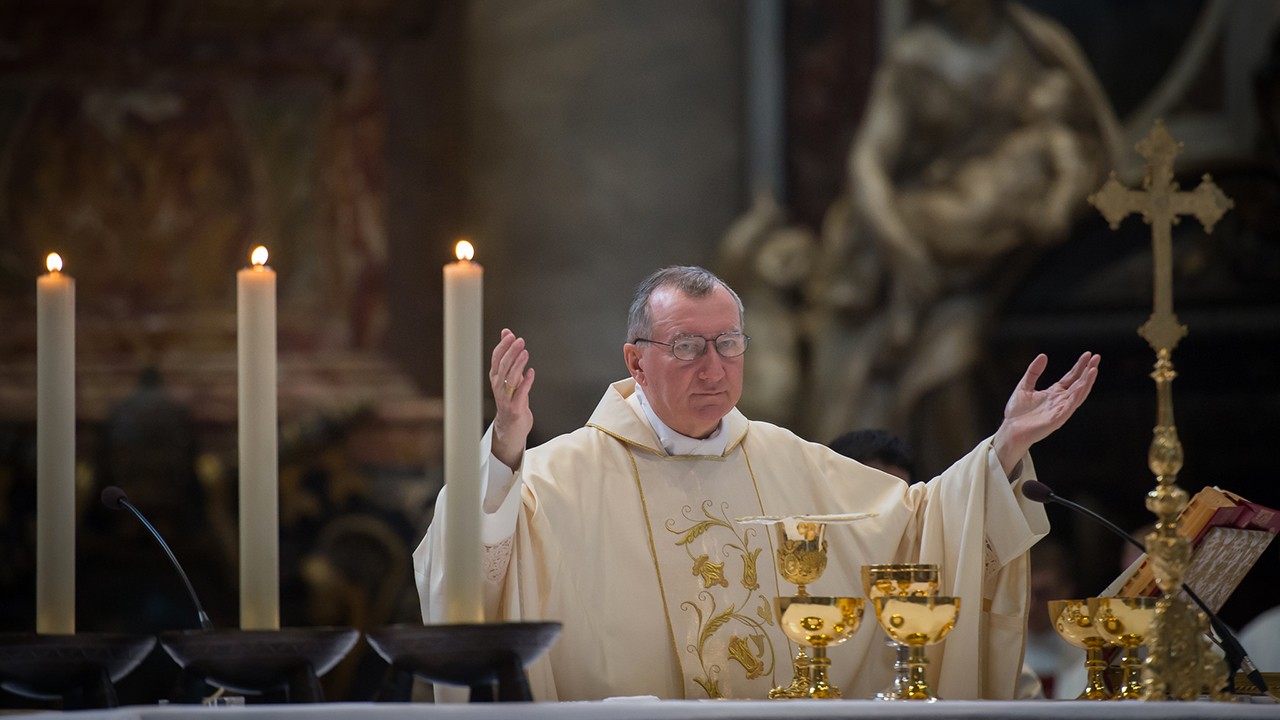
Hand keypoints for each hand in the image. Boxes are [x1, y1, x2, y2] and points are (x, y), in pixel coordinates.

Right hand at [488, 329, 534, 469]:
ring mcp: (506, 398)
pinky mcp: (516, 408)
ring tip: (524, 353)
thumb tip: (507, 332)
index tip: (510, 335)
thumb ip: (509, 355)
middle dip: (511, 353)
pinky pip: (520, 393)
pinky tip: (531, 372)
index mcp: (496, 378)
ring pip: (510, 379)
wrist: (511, 427)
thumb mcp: (509, 376)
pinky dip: (526, 382)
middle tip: (519, 341)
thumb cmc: (511, 400)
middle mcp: (499, 387)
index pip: (496, 359)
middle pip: (502, 367)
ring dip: (517, 365)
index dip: (502, 346)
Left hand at [993, 352, 1099, 475]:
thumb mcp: (1024, 386)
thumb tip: (1043, 355)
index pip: (1071, 377)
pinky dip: (1076, 397)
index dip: (1079, 366)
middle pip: (1078, 383)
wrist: (1009, 429)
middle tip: (1097, 357)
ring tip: (1094, 369)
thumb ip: (1033, 372)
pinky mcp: (1057, 419)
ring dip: (1087, 382)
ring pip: (1078, 394)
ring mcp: (1060, 410)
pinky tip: (1082, 386)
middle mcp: (1060, 401)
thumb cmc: (1017, 412)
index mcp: (1054, 393)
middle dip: (1087, 371)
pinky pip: (1069, 407)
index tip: (1088, 354)